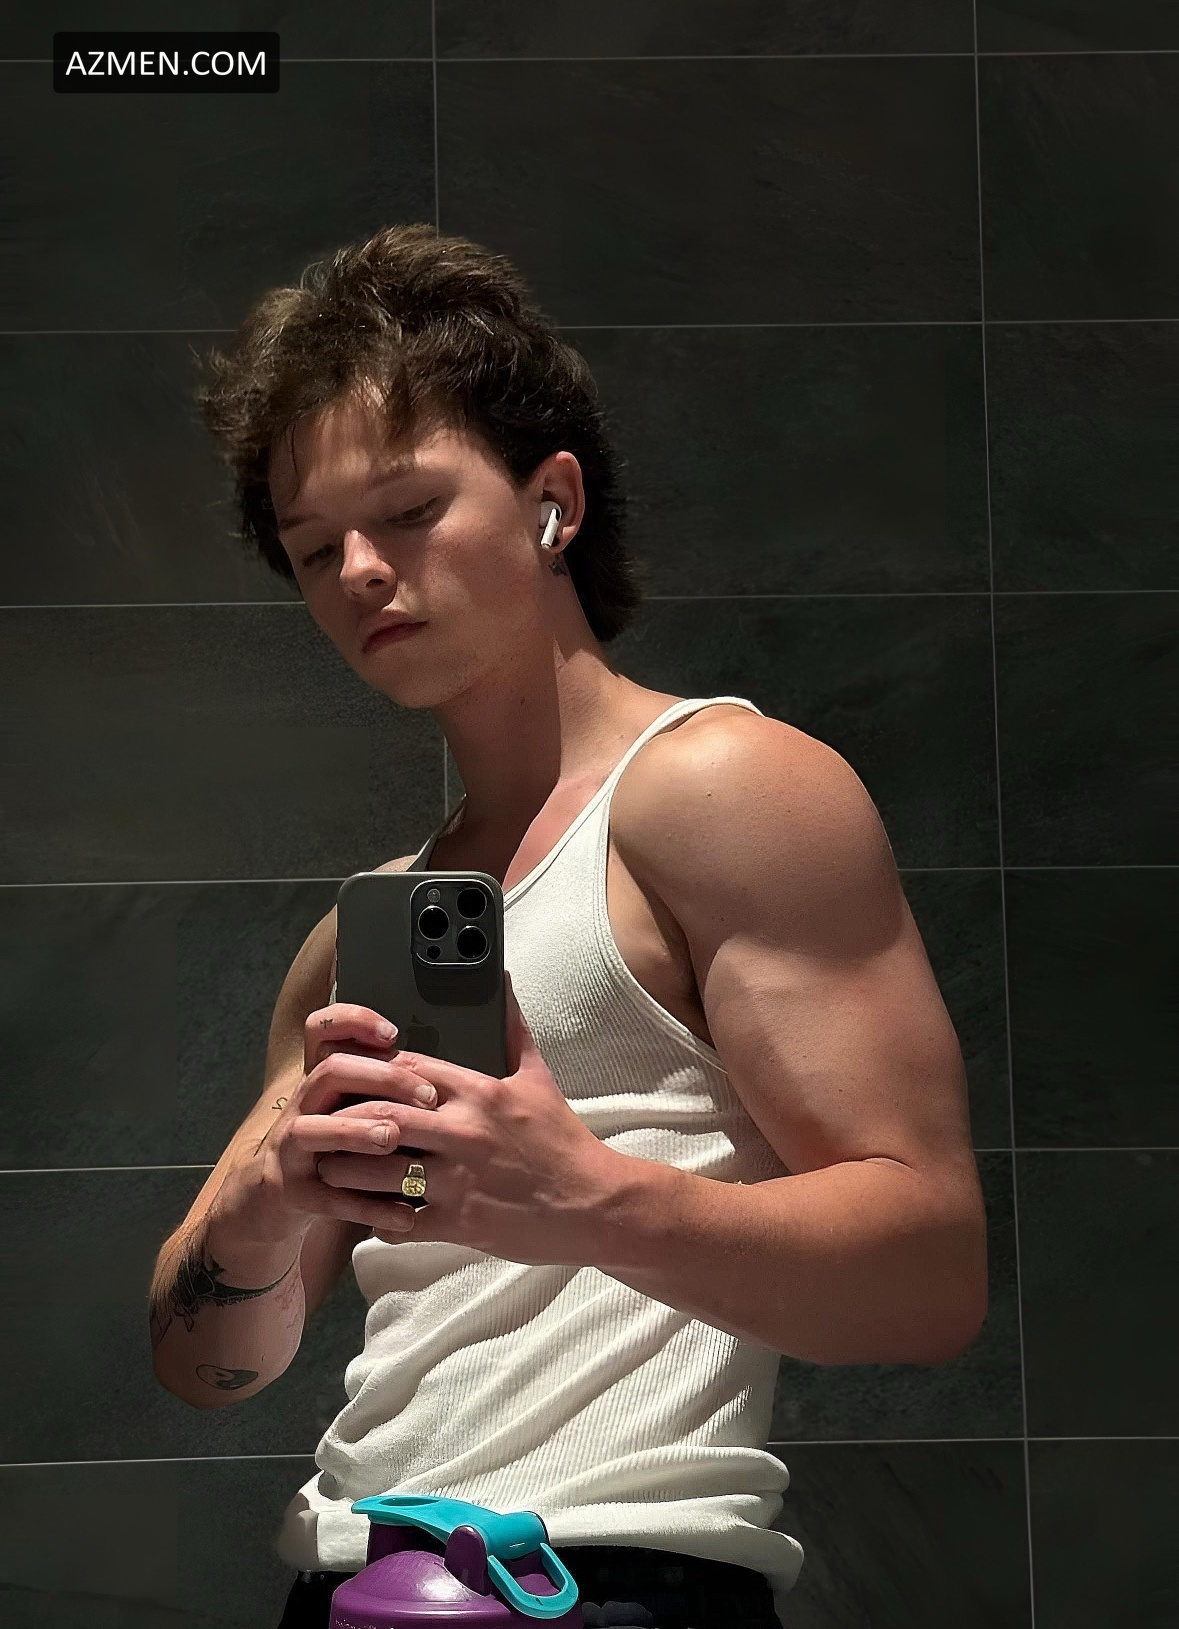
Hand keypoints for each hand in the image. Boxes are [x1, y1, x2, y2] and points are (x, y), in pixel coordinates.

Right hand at [215, 1000, 442, 1247]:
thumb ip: (382, 1091)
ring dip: (355, 1131)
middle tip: (427, 1096)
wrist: (272, 1205)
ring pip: (312, 1129)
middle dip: (380, 1078)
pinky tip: (404, 1215)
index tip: (393, 1033)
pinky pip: (328, 1198)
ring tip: (394, 1137)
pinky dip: (367, 1206)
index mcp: (321, 1084)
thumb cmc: (328, 1153)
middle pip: (329, 1072)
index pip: (322, 1032)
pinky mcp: (290, 1194)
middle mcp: (302, 1108)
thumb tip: (444, 1073)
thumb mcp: (348, 1113)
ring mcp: (291, 1150)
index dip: (353, 1022)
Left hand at [314, 972, 627, 1265]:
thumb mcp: (539, 1079)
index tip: (349, 1078)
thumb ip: (513, 1030)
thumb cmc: (563, 1141)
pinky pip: (400, 1220)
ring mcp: (458, 1180)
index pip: (406, 1071)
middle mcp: (463, 1132)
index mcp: (479, 1092)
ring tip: (329, 1167)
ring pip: (379, 1171)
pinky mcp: (459, 1223)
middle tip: (323, 1124)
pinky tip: (366, 1212)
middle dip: (344, 1121)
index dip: (369, 1073)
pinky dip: (376, 1218)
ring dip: (346, 1170)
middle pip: (380, 1117)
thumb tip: (503, 984)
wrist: (596, 1203)